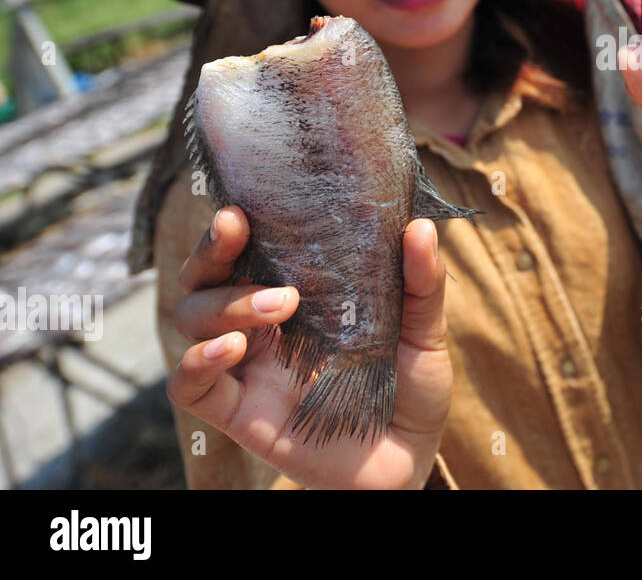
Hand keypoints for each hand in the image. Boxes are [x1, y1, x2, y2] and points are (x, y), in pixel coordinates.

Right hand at [167, 206, 453, 488]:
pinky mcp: (240, 414)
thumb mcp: (425, 333)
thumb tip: (420, 226)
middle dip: (210, 252)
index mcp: (300, 294)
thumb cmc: (412, 390)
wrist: (410, 459)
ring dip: (221, 303)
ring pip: (191, 320)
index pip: (247, 250)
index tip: (241, 208)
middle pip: (204, 278)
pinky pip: (189, 387)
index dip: (233, 227)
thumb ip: (421, 284)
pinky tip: (233, 349)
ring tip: (279, 306)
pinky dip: (196, 362)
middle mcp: (264, 327)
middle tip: (238, 232)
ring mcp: (249, 368)